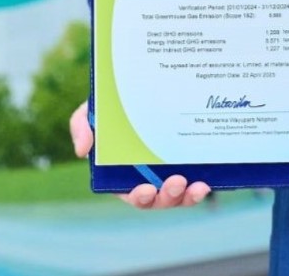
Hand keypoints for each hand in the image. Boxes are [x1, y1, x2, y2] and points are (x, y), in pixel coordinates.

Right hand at [68, 101, 211, 208]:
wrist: (135, 88)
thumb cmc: (109, 106)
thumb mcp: (90, 112)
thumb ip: (81, 127)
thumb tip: (82, 150)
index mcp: (122, 174)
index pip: (132, 193)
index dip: (140, 196)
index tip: (146, 190)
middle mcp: (147, 178)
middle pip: (158, 199)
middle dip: (167, 196)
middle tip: (176, 183)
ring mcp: (169, 172)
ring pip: (179, 195)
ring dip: (187, 196)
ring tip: (198, 187)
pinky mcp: (189, 162)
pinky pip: (195, 180)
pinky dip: (201, 186)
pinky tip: (208, 181)